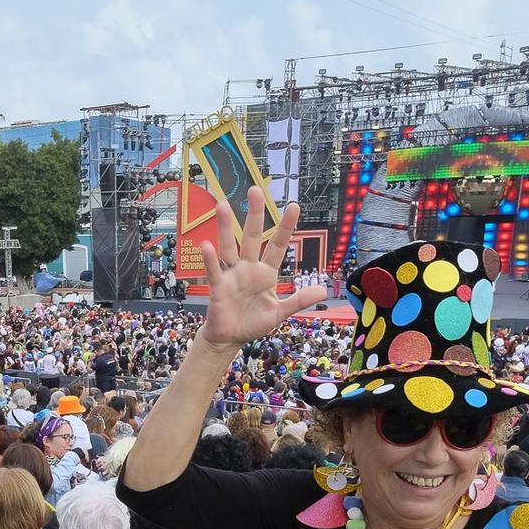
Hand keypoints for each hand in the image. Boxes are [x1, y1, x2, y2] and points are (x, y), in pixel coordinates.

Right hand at [197, 187, 327, 350]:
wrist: (230, 338)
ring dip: (225, 227)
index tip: (293, 206)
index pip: (278, 245)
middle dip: (255, 214)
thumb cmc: (253, 323)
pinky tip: (206, 244)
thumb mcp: (280, 313)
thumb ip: (298, 300)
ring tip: (222, 205)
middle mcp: (248, 268)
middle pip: (252, 237)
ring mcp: (232, 275)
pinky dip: (209, 259)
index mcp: (266, 273)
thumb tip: (322, 290)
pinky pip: (214, 270)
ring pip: (229, 247)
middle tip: (255, 190)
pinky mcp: (218, 287)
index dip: (286, 227)